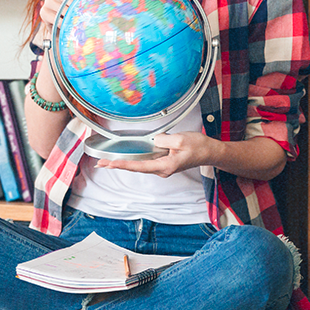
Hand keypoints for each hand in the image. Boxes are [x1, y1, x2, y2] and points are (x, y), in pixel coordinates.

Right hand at [40, 0, 101, 31]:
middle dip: (75, 4)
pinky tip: (66, 25)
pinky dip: (61, 21)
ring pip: (59, 6)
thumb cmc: (76, 8)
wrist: (66, 26)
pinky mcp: (43, 12)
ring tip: (75, 18)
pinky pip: (52, 16)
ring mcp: (48, 1)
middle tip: (83, 10)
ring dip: (68, 13)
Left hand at [95, 131, 213, 177]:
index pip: (139, 166)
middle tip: (99, 164)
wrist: (210, 151)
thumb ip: (162, 140)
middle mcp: (162, 169)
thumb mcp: (179, 139)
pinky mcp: (164, 162)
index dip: (122, 165)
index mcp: (165, 166)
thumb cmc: (198, 146)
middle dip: (117, 165)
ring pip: (140, 164)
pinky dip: (134, 159)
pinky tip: (125, 158)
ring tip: (107, 162)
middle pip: (136, 167)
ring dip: (124, 163)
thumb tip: (152, 141)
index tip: (109, 164)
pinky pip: (147, 159)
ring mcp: (162, 167)